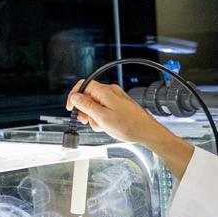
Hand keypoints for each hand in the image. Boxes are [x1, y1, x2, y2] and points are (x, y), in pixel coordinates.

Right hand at [66, 79, 195, 180]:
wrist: (146, 131)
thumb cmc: (128, 126)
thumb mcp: (102, 118)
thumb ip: (86, 106)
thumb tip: (75, 97)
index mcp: (106, 92)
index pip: (84, 85)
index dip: (74, 96)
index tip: (71, 108)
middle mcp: (111, 91)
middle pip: (89, 95)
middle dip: (85, 109)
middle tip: (86, 121)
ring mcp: (116, 98)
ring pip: (97, 104)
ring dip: (94, 116)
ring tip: (101, 126)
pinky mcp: (120, 105)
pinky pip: (105, 108)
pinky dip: (103, 117)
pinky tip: (107, 126)